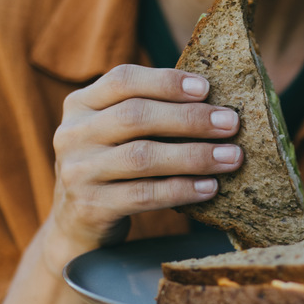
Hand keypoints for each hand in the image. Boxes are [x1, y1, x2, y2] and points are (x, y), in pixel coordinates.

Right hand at [44, 65, 241, 271]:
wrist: (77, 223)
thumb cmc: (113, 167)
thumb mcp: (116, 133)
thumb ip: (148, 113)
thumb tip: (215, 104)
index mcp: (80, 104)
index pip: (123, 80)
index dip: (166, 82)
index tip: (206, 88)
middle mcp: (72, 134)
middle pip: (136, 117)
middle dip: (190, 119)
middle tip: (230, 123)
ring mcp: (78, 172)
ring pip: (142, 157)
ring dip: (194, 156)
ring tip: (230, 157)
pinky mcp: (91, 207)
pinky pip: (144, 195)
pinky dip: (181, 189)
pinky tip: (209, 187)